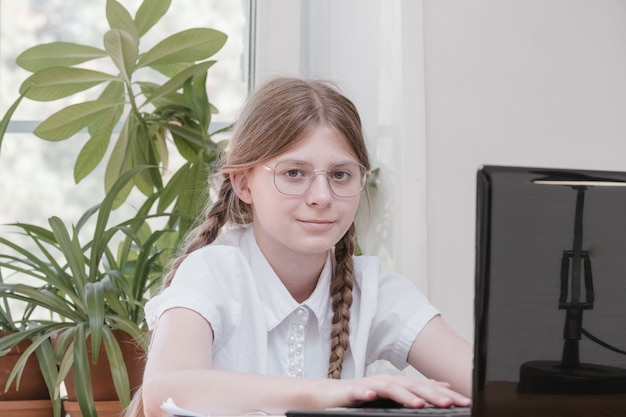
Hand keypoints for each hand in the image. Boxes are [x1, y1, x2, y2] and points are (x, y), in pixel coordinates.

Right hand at [317, 374, 470, 409]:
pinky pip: (359, 392)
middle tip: (451, 403)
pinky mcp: (350, 391)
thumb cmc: (359, 397)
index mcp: (398, 385)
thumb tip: (442, 387)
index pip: (425, 388)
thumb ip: (414, 392)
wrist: (326, 395)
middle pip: (412, 386)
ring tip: (419, 404)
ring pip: (389, 388)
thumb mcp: (391, 396)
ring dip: (405, 395)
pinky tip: (372, 397)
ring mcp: (368, 385)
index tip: (465, 402)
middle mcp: (386, 382)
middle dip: (433, 394)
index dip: (445, 394)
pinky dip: (366, 393)